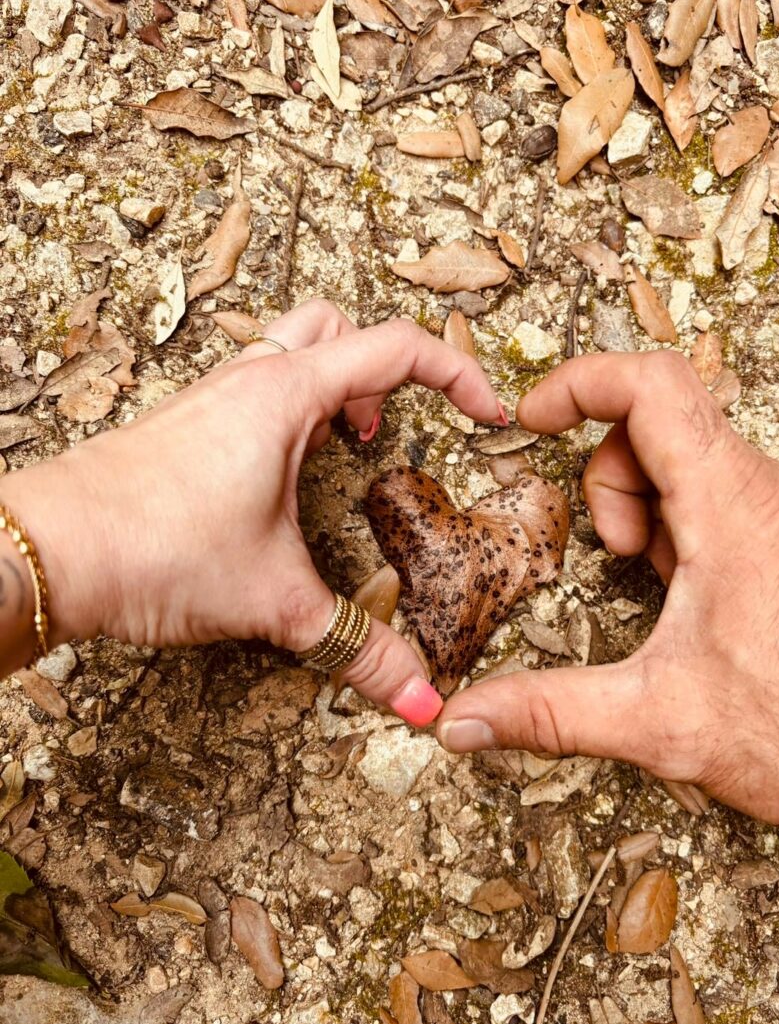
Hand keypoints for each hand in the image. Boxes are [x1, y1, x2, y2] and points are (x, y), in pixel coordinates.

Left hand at [0, 300, 502, 723]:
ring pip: (288, 353)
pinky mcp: (183, 427)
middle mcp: (248, 381)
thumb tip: (420, 697)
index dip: (459, 374)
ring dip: (331, 389)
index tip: (487, 415)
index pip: (398, 348)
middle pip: (337, 327)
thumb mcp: (275, 599)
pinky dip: (287, 415)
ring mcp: (209, 399)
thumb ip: (357, 647)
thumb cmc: (150, 548)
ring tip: (344, 453)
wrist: (45, 551)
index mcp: (286, 395)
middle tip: (391, 432)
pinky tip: (280, 483)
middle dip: (382, 369)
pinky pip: (251, 392)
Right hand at [436, 351, 778, 839]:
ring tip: (656, 581)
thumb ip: (551, 713)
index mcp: (732, 508)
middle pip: (665, 423)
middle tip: (616, 554)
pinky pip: (737, 502)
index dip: (578, 382)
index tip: (536, 416)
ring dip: (653, 509)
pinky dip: (694, 531)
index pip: (649, 385)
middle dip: (611, 479)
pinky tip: (700, 601)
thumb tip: (466, 719)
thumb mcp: (663, 721)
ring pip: (701, 463)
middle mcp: (772, 495)